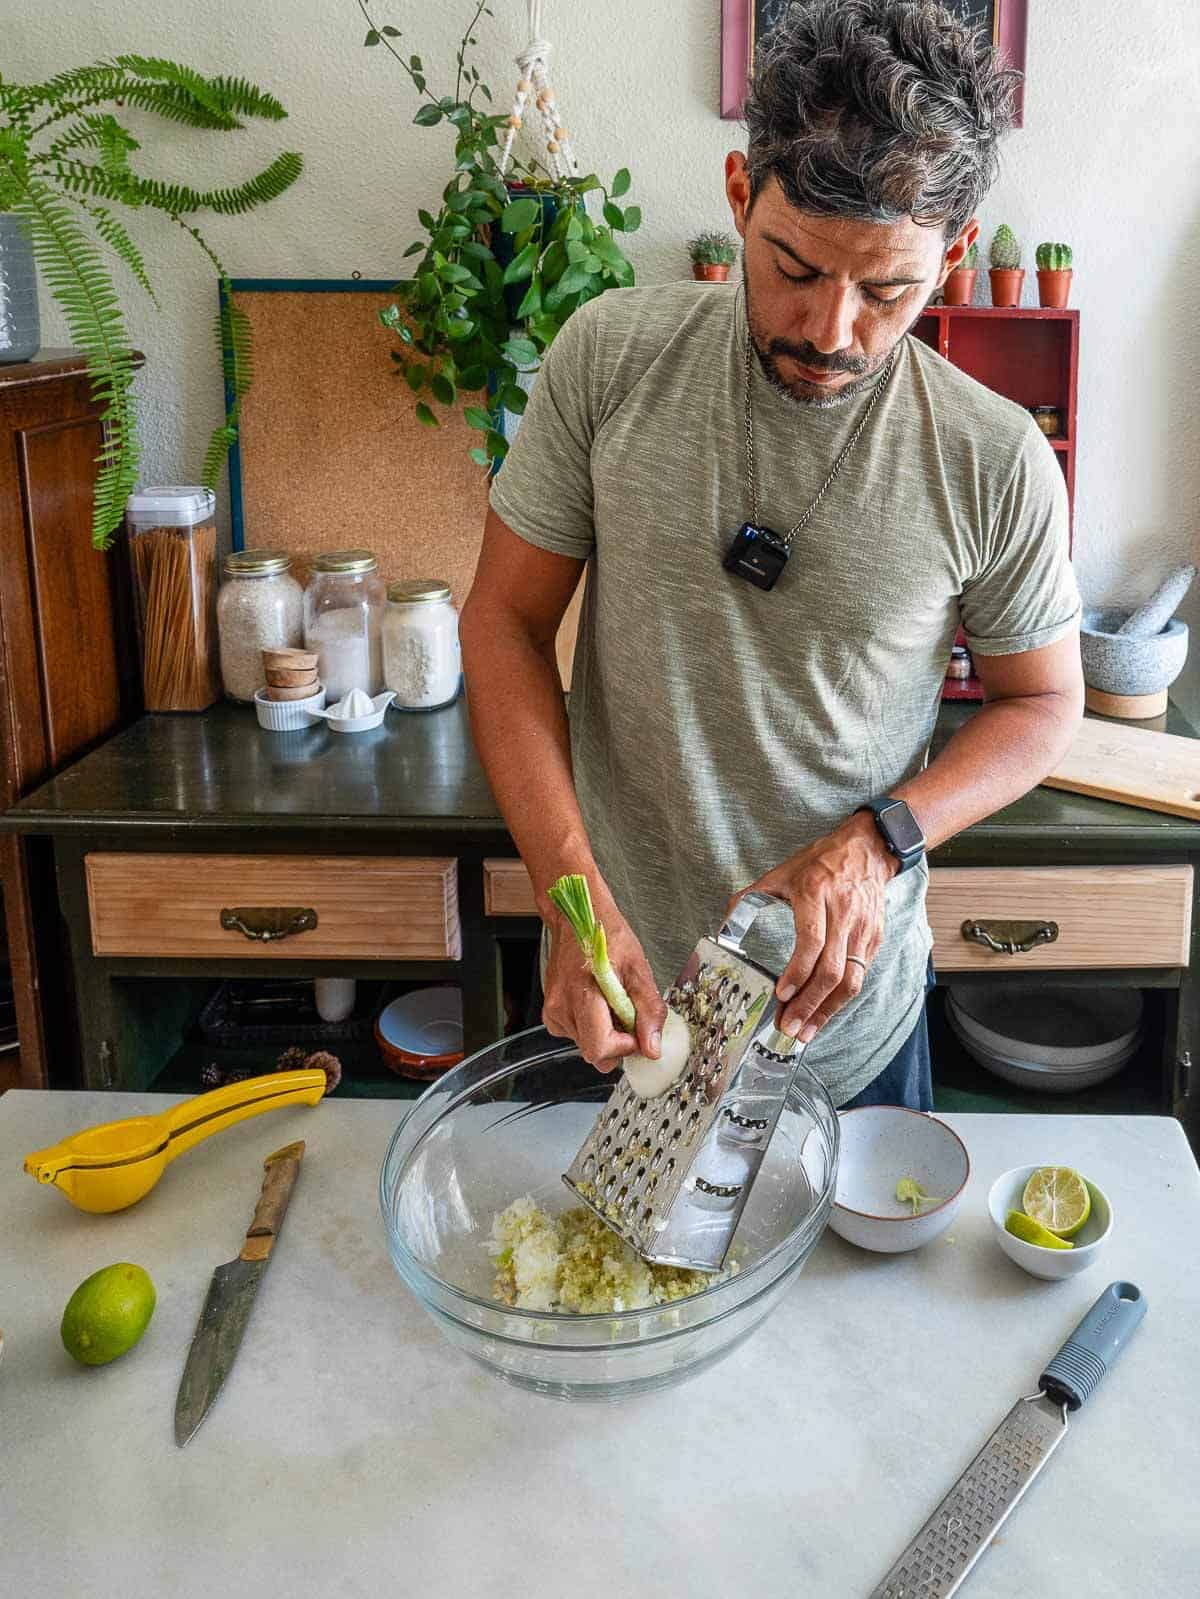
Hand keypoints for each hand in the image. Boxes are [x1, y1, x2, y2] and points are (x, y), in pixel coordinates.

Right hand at [541, 875, 666, 1072]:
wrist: (579, 920)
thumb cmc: (607, 936)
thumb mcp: (638, 969)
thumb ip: (648, 1010)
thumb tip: (651, 1048)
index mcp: (582, 995)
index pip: (599, 1048)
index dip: (624, 1047)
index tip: (637, 1032)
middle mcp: (561, 1008)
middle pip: (594, 1053)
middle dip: (618, 1044)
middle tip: (629, 1017)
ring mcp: (553, 1012)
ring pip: (586, 1046)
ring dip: (606, 1035)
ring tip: (613, 1004)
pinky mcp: (552, 1014)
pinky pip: (577, 1036)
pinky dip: (593, 1028)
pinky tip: (599, 1006)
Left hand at [725, 811, 898, 1045]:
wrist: (867, 850)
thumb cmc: (820, 862)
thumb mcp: (782, 872)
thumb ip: (751, 897)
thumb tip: (725, 924)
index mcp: (815, 893)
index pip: (811, 941)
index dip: (798, 972)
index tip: (781, 995)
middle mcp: (843, 913)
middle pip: (831, 970)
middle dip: (810, 1004)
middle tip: (790, 1028)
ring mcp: (863, 929)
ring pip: (850, 980)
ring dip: (827, 1011)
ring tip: (807, 1032)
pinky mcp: (874, 939)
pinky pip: (859, 976)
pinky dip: (840, 999)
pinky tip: (823, 1013)